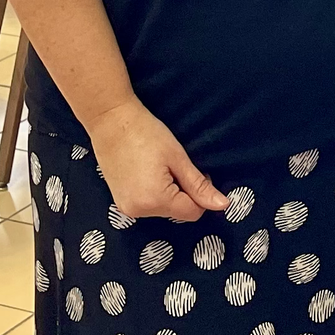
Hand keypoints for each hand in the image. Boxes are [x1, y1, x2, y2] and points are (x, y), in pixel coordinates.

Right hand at [86, 97, 226, 221]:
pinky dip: (154, 193)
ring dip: (168, 194)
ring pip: (163, 209)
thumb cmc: (146, 133)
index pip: (193, 213)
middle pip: (177, 212)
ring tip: (158, 167)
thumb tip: (224, 205)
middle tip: (175, 165)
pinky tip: (147, 172)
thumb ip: (199, 186)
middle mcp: (139, 211)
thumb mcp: (178, 158)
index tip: (194, 171)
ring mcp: (126, 209)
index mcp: (156, 200)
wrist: (111, 121)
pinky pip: (147, 206)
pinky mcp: (120, 203)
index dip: (200, 194)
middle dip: (183, 193)